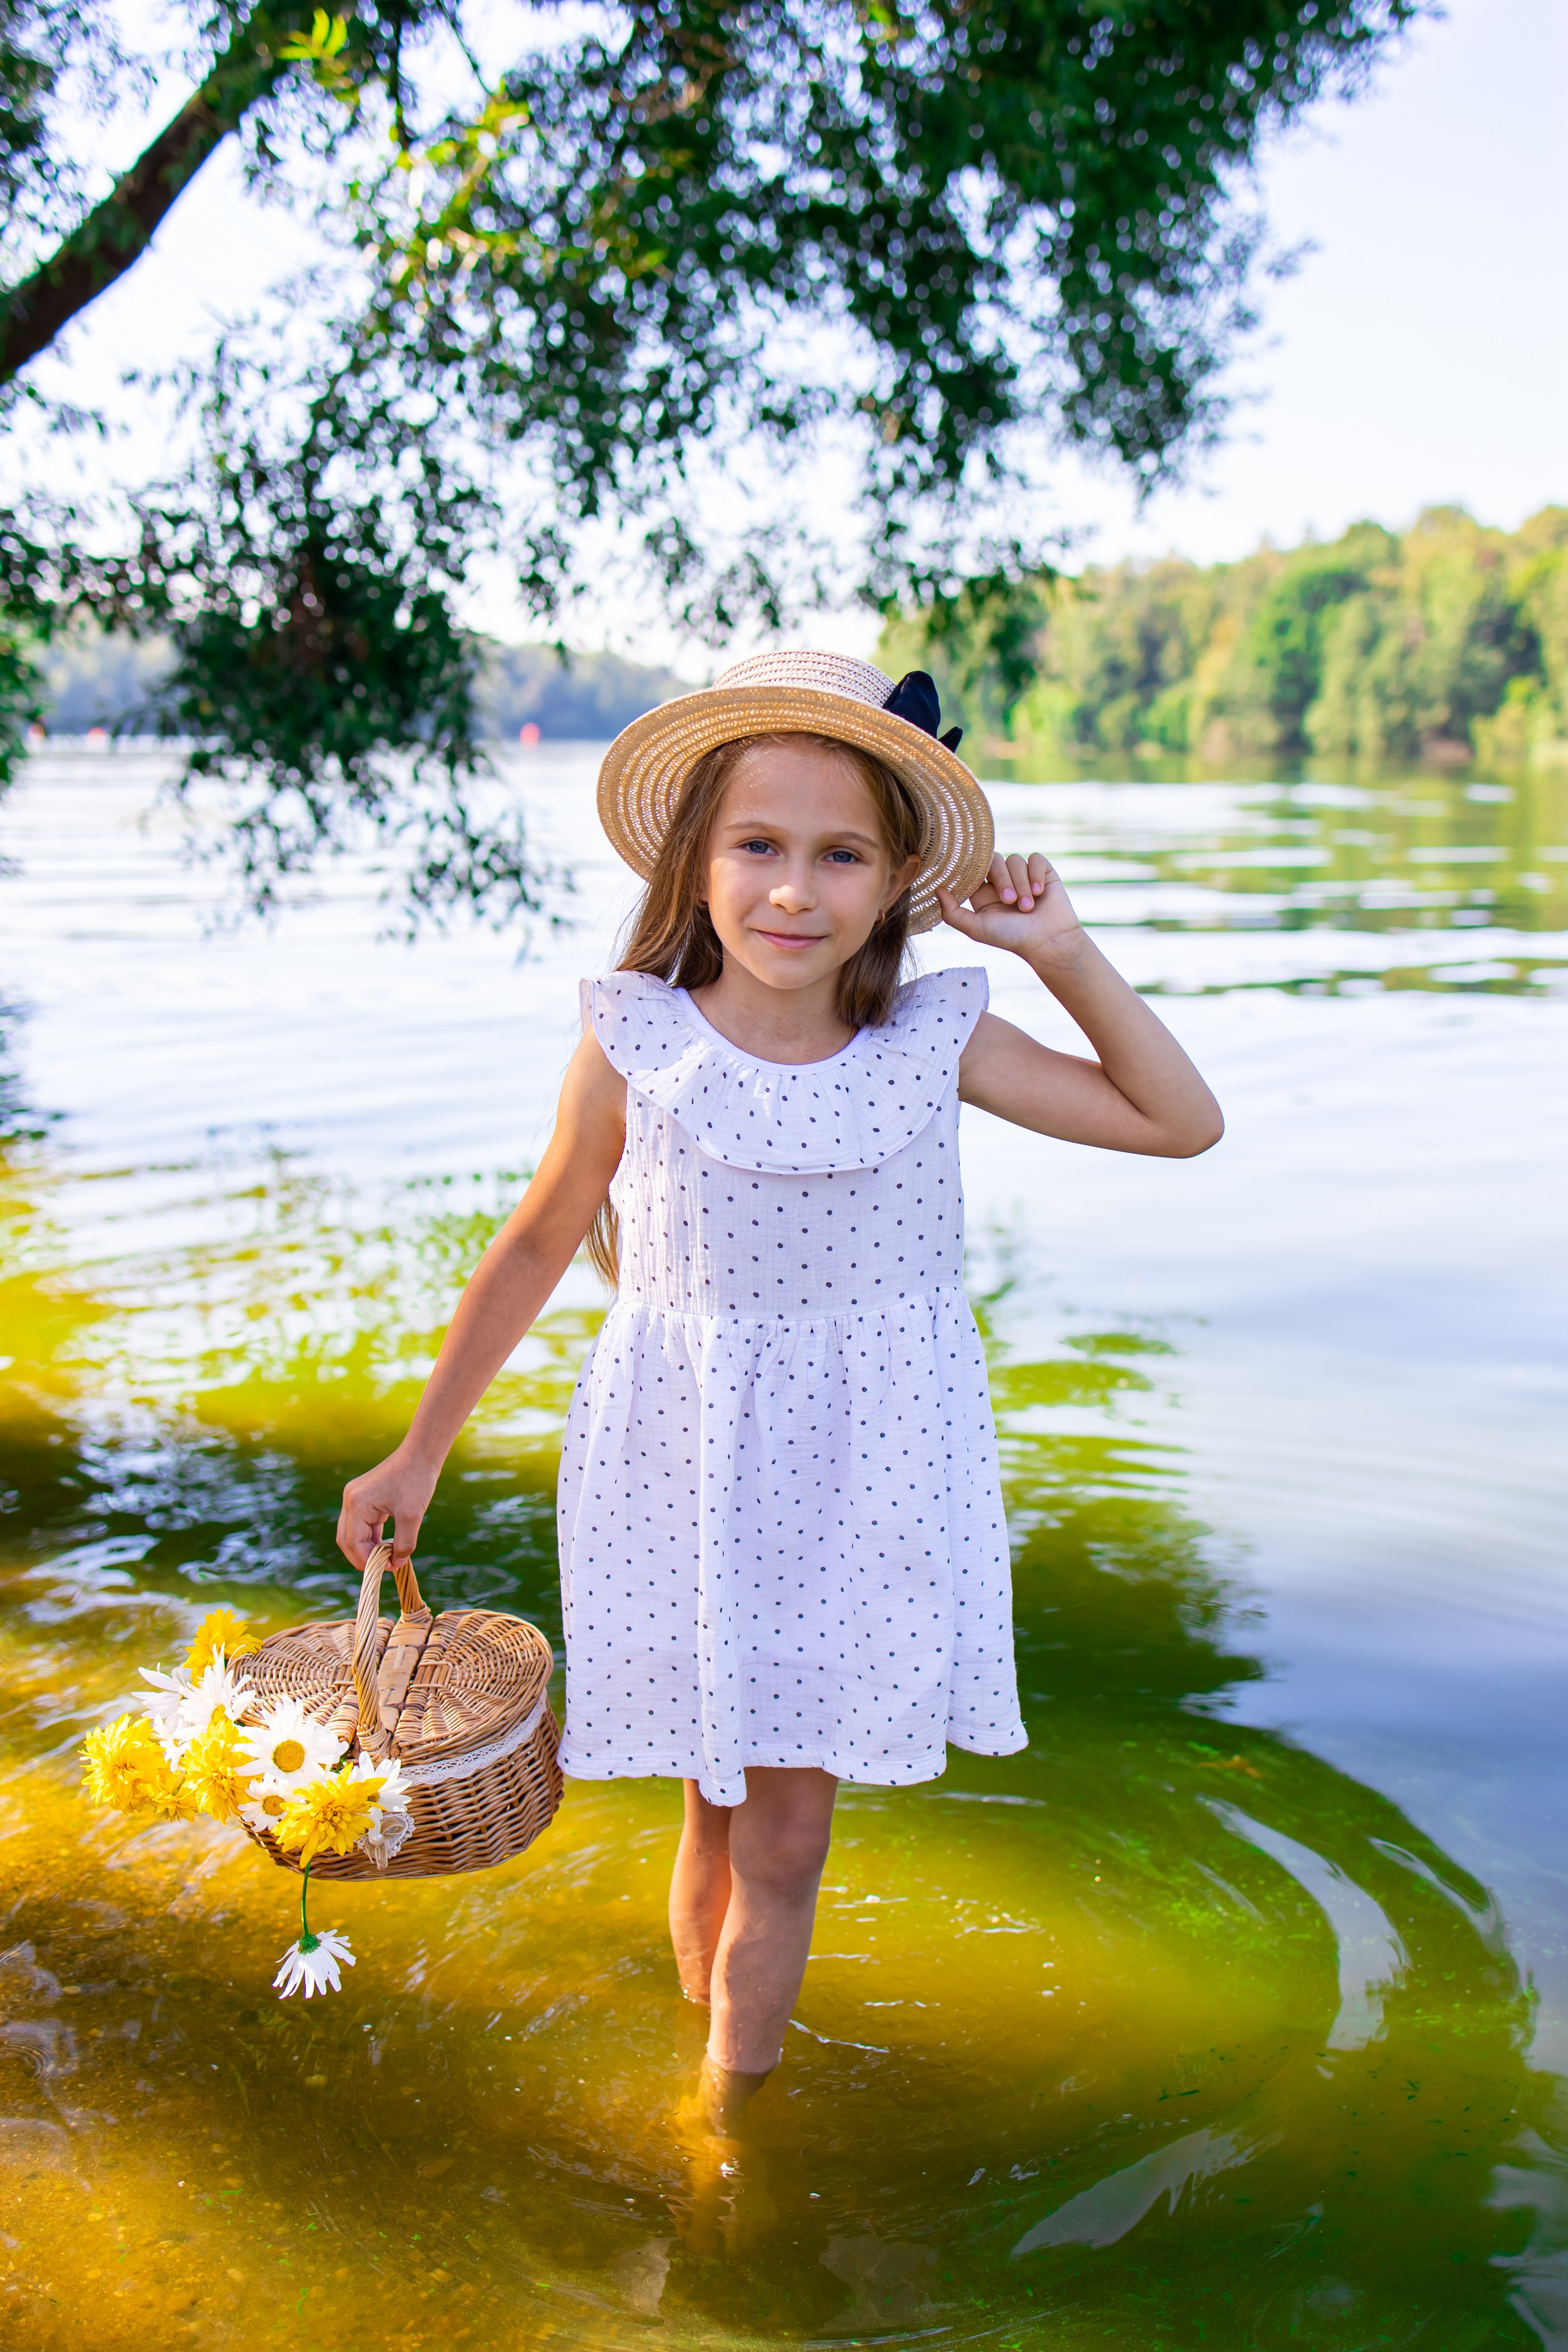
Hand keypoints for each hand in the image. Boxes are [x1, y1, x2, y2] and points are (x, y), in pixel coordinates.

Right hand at [336, 1447, 438, 1571]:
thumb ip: (404, 1544)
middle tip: (383, 1567)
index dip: (367, 1559)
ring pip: (353, 1533)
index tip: (387, 1568)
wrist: (421, 1454)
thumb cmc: (416, 1481)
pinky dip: (372, 1537)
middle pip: (347, 1539)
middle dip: (362, 1557)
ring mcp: (355, 1498)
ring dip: (367, 1548)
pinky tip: (386, 1545)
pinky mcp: (364, 1498)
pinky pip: (362, 1524)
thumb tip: (396, 1564)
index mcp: (357, 1503)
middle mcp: (350, 1499)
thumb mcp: (412, 1516)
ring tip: (387, 1558)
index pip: (353, 1541)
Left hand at [936, 852, 1086, 970]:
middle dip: (1002, 880)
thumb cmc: (1012, 938)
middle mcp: (1002, 881)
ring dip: (1021, 884)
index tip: (976, 875)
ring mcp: (1023, 876)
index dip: (974, 868)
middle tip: (1009, 901)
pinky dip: (1036, 875)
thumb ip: (953, 913)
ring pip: (1015, 860)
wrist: (1048, 941)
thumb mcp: (976, 928)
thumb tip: (938, 889)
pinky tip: (1039, 893)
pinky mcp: (1043, 872)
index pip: (974, 868)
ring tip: (1027, 907)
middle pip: (994, 861)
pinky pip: (1035, 859)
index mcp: (984, 892)